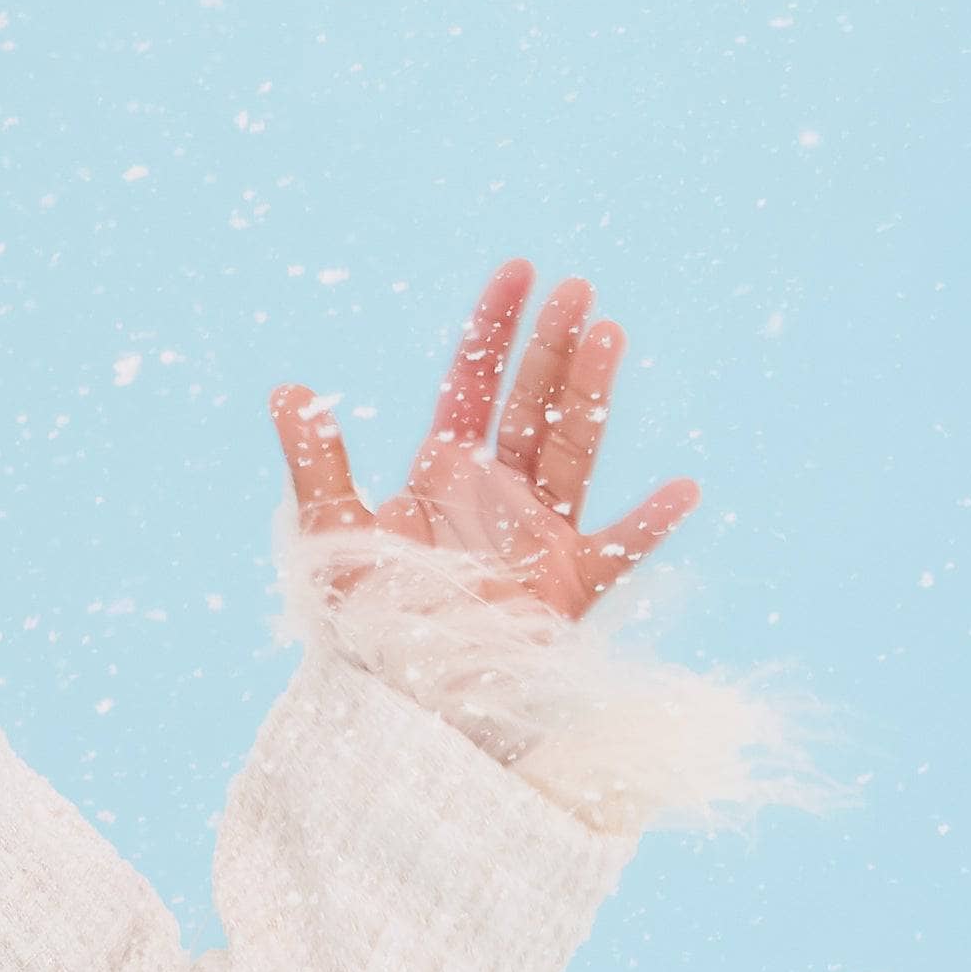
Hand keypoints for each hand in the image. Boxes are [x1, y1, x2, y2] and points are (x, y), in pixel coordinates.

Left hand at [271, 262, 694, 619]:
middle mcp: (496, 495)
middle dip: (552, 346)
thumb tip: (287, 391)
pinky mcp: (564, 589)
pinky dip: (650, 525)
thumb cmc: (362, 623)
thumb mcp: (331, 537)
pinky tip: (684, 489)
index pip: (472, 382)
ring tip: (611, 334)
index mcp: (443, 474)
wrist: (395, 700)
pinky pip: (618, 552)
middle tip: (576, 289)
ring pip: (573, 451)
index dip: (495, 328)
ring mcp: (536, 537)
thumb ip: (316, 464)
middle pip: (530, 404)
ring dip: (591, 396)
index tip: (520, 271)